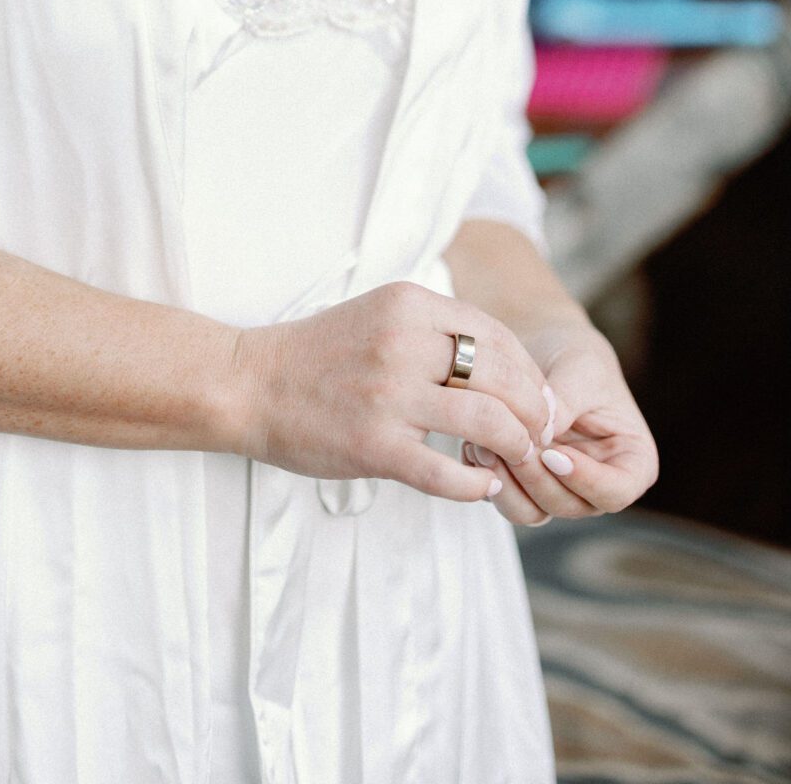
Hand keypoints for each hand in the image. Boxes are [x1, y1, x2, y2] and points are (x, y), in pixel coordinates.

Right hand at [235, 280, 553, 504]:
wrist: (249, 383)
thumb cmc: (319, 353)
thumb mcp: (380, 315)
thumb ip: (435, 330)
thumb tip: (504, 365)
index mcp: (408, 304)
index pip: (496, 335)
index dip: (529, 371)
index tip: (537, 397)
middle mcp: (402, 343)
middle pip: (501, 377)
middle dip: (534, 411)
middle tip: (541, 435)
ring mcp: (388, 395)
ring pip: (486, 422)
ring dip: (516, 447)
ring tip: (517, 460)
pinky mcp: (373, 445)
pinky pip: (445, 473)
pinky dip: (475, 485)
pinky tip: (482, 486)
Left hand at [463, 319, 658, 525]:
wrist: (542, 344)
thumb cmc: (575, 355)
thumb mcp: (581, 370)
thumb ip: (566, 403)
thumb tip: (542, 434)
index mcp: (630, 462)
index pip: (616, 492)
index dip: (586, 481)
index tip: (554, 454)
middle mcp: (595, 484)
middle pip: (568, 505)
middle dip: (536, 478)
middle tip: (510, 443)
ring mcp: (557, 489)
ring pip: (532, 512)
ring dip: (506, 484)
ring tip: (485, 444)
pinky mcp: (522, 484)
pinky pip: (502, 497)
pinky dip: (487, 477)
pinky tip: (474, 445)